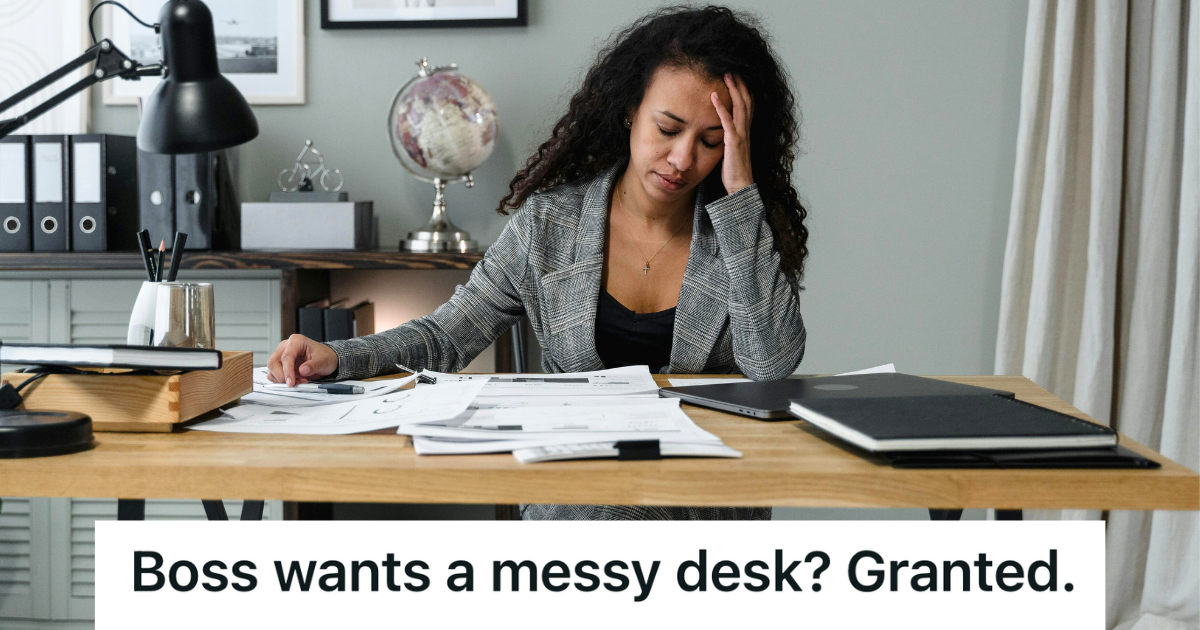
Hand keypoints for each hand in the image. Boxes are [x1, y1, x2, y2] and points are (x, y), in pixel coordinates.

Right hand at [266, 334, 338, 385]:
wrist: (325, 359)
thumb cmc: (324, 356)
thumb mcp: (323, 361)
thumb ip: (313, 365)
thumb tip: (302, 370)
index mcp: (296, 341)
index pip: (286, 356)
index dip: (287, 371)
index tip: (291, 382)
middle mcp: (285, 347)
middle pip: (273, 362)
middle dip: (281, 376)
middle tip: (294, 383)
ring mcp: (281, 355)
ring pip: (271, 369)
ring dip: (282, 379)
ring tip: (298, 381)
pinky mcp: (280, 364)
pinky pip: (273, 374)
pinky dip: (281, 380)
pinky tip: (294, 380)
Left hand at [710, 74, 753, 193]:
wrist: (740, 188)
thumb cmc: (733, 171)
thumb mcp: (730, 150)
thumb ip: (727, 138)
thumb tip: (717, 131)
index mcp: (745, 132)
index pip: (747, 106)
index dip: (744, 90)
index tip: (737, 77)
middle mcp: (745, 131)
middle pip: (746, 101)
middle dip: (740, 84)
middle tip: (733, 69)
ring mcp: (741, 136)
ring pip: (740, 107)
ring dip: (733, 90)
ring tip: (727, 75)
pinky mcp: (733, 143)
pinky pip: (727, 123)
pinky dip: (720, 108)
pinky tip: (713, 97)